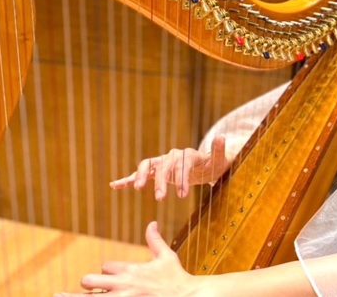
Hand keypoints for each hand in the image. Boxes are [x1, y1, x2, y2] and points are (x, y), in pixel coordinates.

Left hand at [54, 222, 199, 296]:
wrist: (187, 296)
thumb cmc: (176, 278)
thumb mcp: (166, 257)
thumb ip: (155, 240)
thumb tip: (152, 222)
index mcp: (130, 269)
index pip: (106, 266)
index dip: (108, 272)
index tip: (115, 278)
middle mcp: (121, 284)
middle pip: (90, 279)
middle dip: (89, 283)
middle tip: (91, 288)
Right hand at [110, 135, 228, 199]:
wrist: (204, 166)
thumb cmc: (212, 165)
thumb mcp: (219, 160)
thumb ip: (219, 151)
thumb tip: (222, 137)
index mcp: (187, 155)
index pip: (182, 165)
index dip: (182, 179)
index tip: (183, 195)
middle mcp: (172, 157)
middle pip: (164, 166)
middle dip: (161, 182)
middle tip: (161, 198)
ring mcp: (162, 163)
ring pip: (148, 166)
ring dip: (142, 176)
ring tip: (137, 188)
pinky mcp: (156, 171)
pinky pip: (140, 174)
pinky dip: (128, 178)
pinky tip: (115, 185)